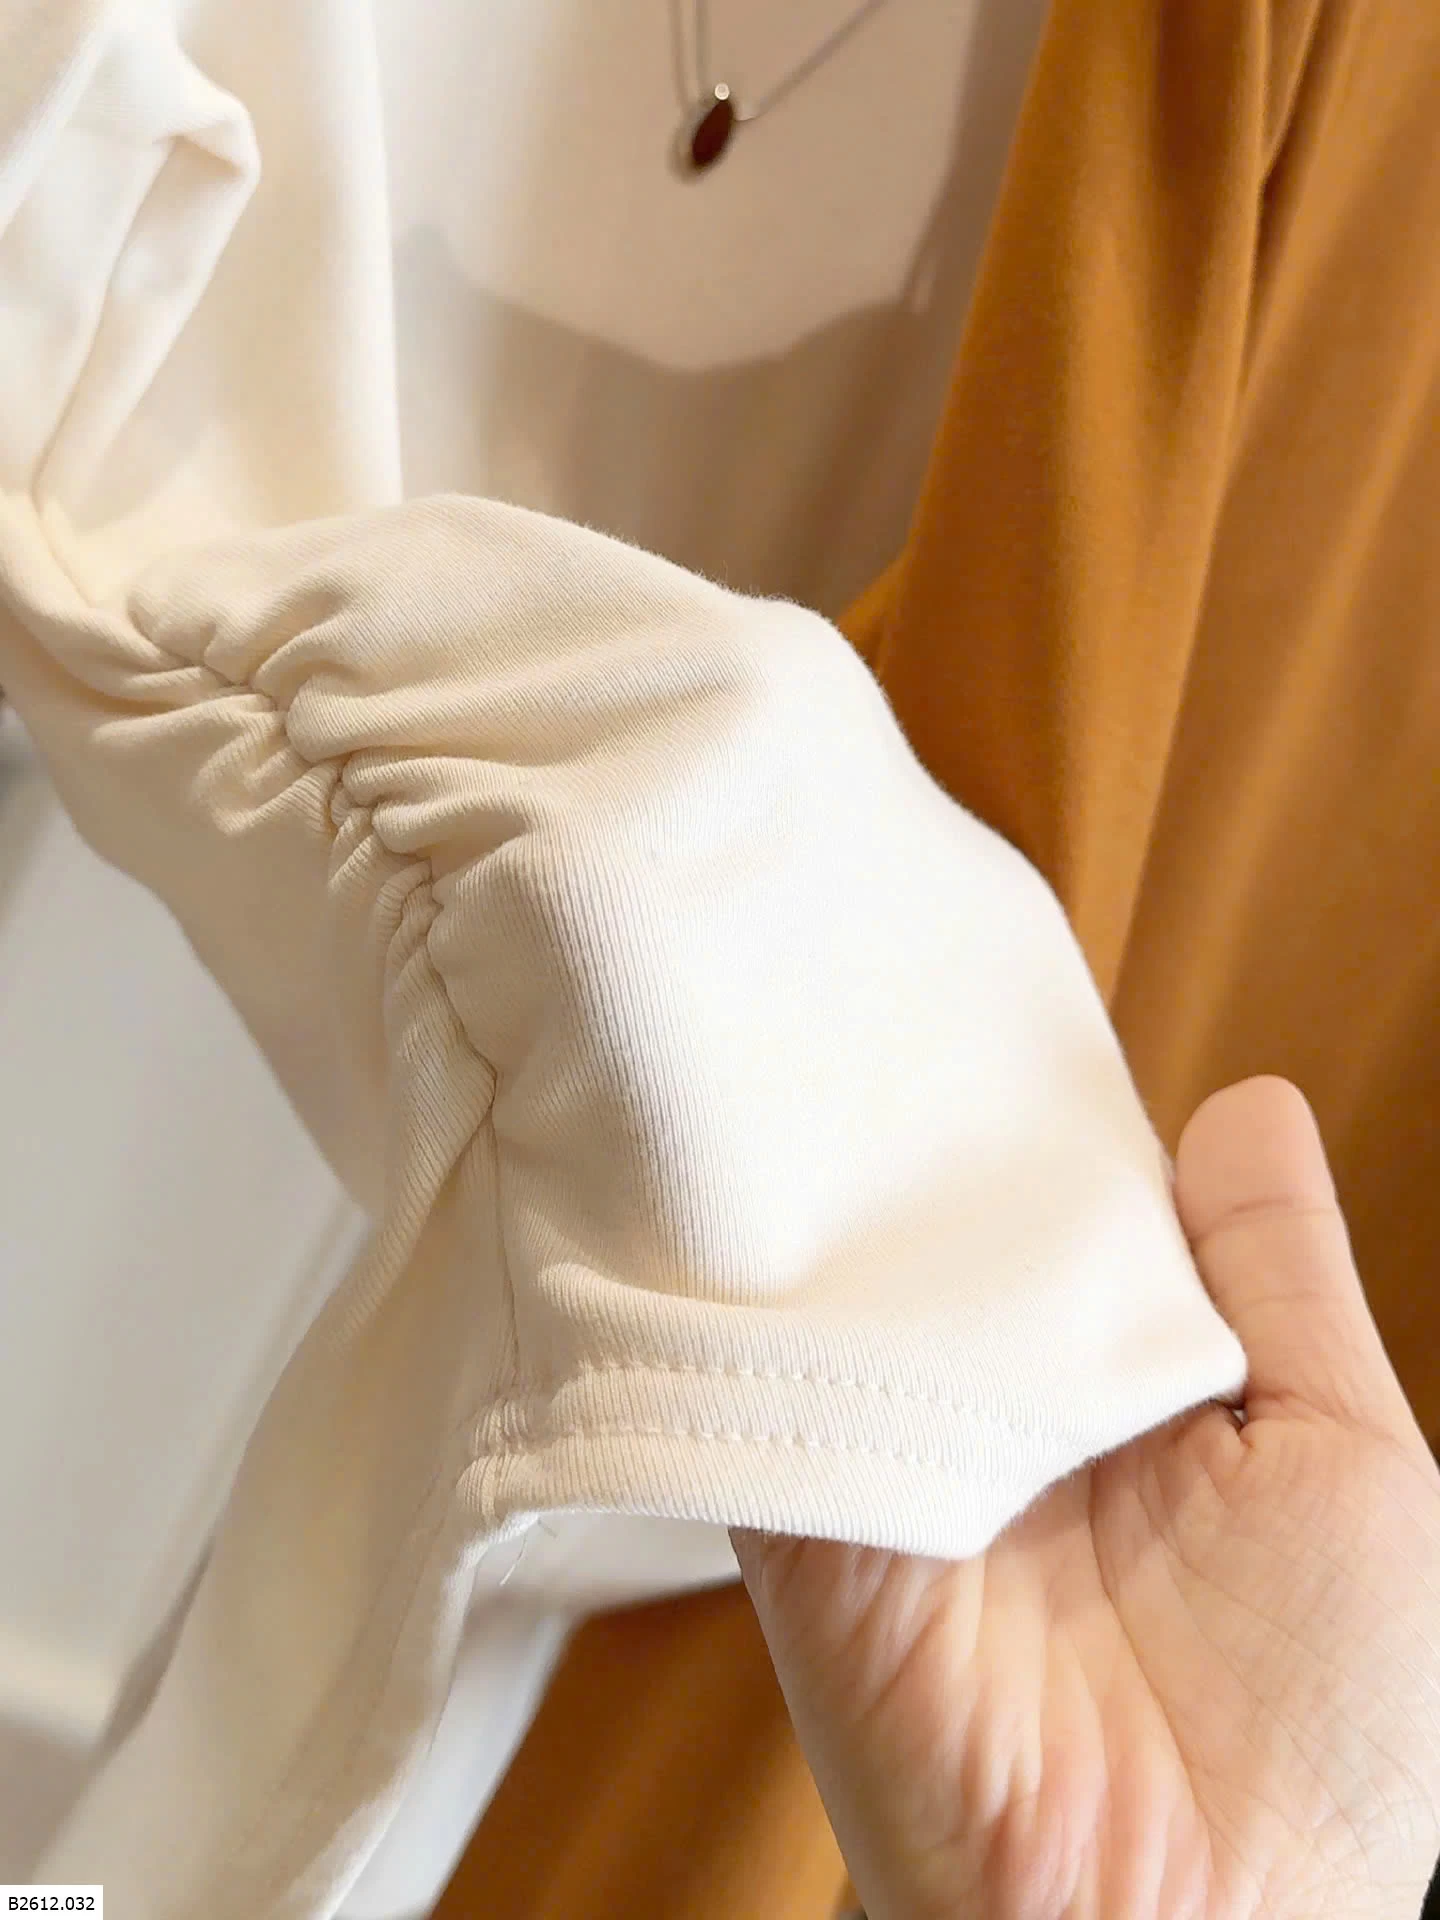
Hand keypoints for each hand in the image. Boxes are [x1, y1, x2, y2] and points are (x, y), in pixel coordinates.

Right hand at [732, 1077, 1439, 1919]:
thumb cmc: (1322, 1727)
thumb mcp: (1352, 1462)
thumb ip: (1286, 1285)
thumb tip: (1239, 1107)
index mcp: (1125, 1392)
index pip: (1064, 1214)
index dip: (1044, 1120)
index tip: (1004, 1008)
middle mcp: (1006, 1410)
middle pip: (951, 1232)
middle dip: (934, 1133)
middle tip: (888, 994)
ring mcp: (901, 1453)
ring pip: (856, 1282)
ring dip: (850, 1194)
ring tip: (821, 1051)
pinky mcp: (811, 1508)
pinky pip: (778, 1367)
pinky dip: (774, 1283)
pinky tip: (777, 1179)